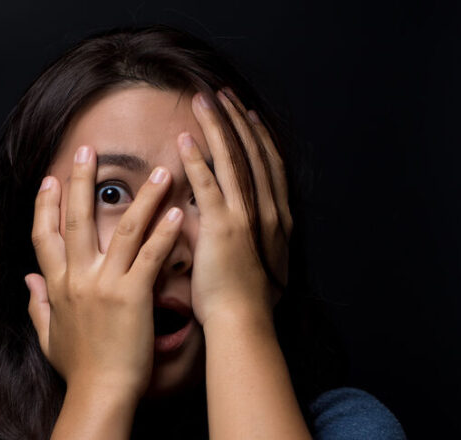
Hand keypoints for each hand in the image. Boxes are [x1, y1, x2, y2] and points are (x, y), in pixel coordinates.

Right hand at [25, 145, 183, 395]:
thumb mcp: (48, 336)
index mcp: (57, 286)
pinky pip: (150, 255)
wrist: (99, 394)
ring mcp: (104, 285)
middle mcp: (77, 279)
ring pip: (123, 229)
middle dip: (81, 181)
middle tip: (89, 149)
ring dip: (142, 196)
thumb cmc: (78, 370)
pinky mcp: (133, 296)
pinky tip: (180, 210)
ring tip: (160, 171)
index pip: (44, 235)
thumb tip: (28, 280)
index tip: (50, 179)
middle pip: (76, 219)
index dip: (45, 205)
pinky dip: (166, 232)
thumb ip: (37, 304)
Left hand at [180, 89, 292, 327]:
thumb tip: (206, 218)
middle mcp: (267, 212)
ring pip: (234, 161)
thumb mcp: (244, 259)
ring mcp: (247, 218)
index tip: (245, 114)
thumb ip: (227, 233)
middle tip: (222, 94)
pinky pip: (210, 186)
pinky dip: (199, 159)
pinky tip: (185, 138)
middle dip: (237, 121)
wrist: (243, 324)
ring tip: (203, 100)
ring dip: (218, 127)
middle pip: (253, 154)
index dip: (257, 137)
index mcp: (274, 219)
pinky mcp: (224, 229)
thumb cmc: (239, 302)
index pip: (267, 166)